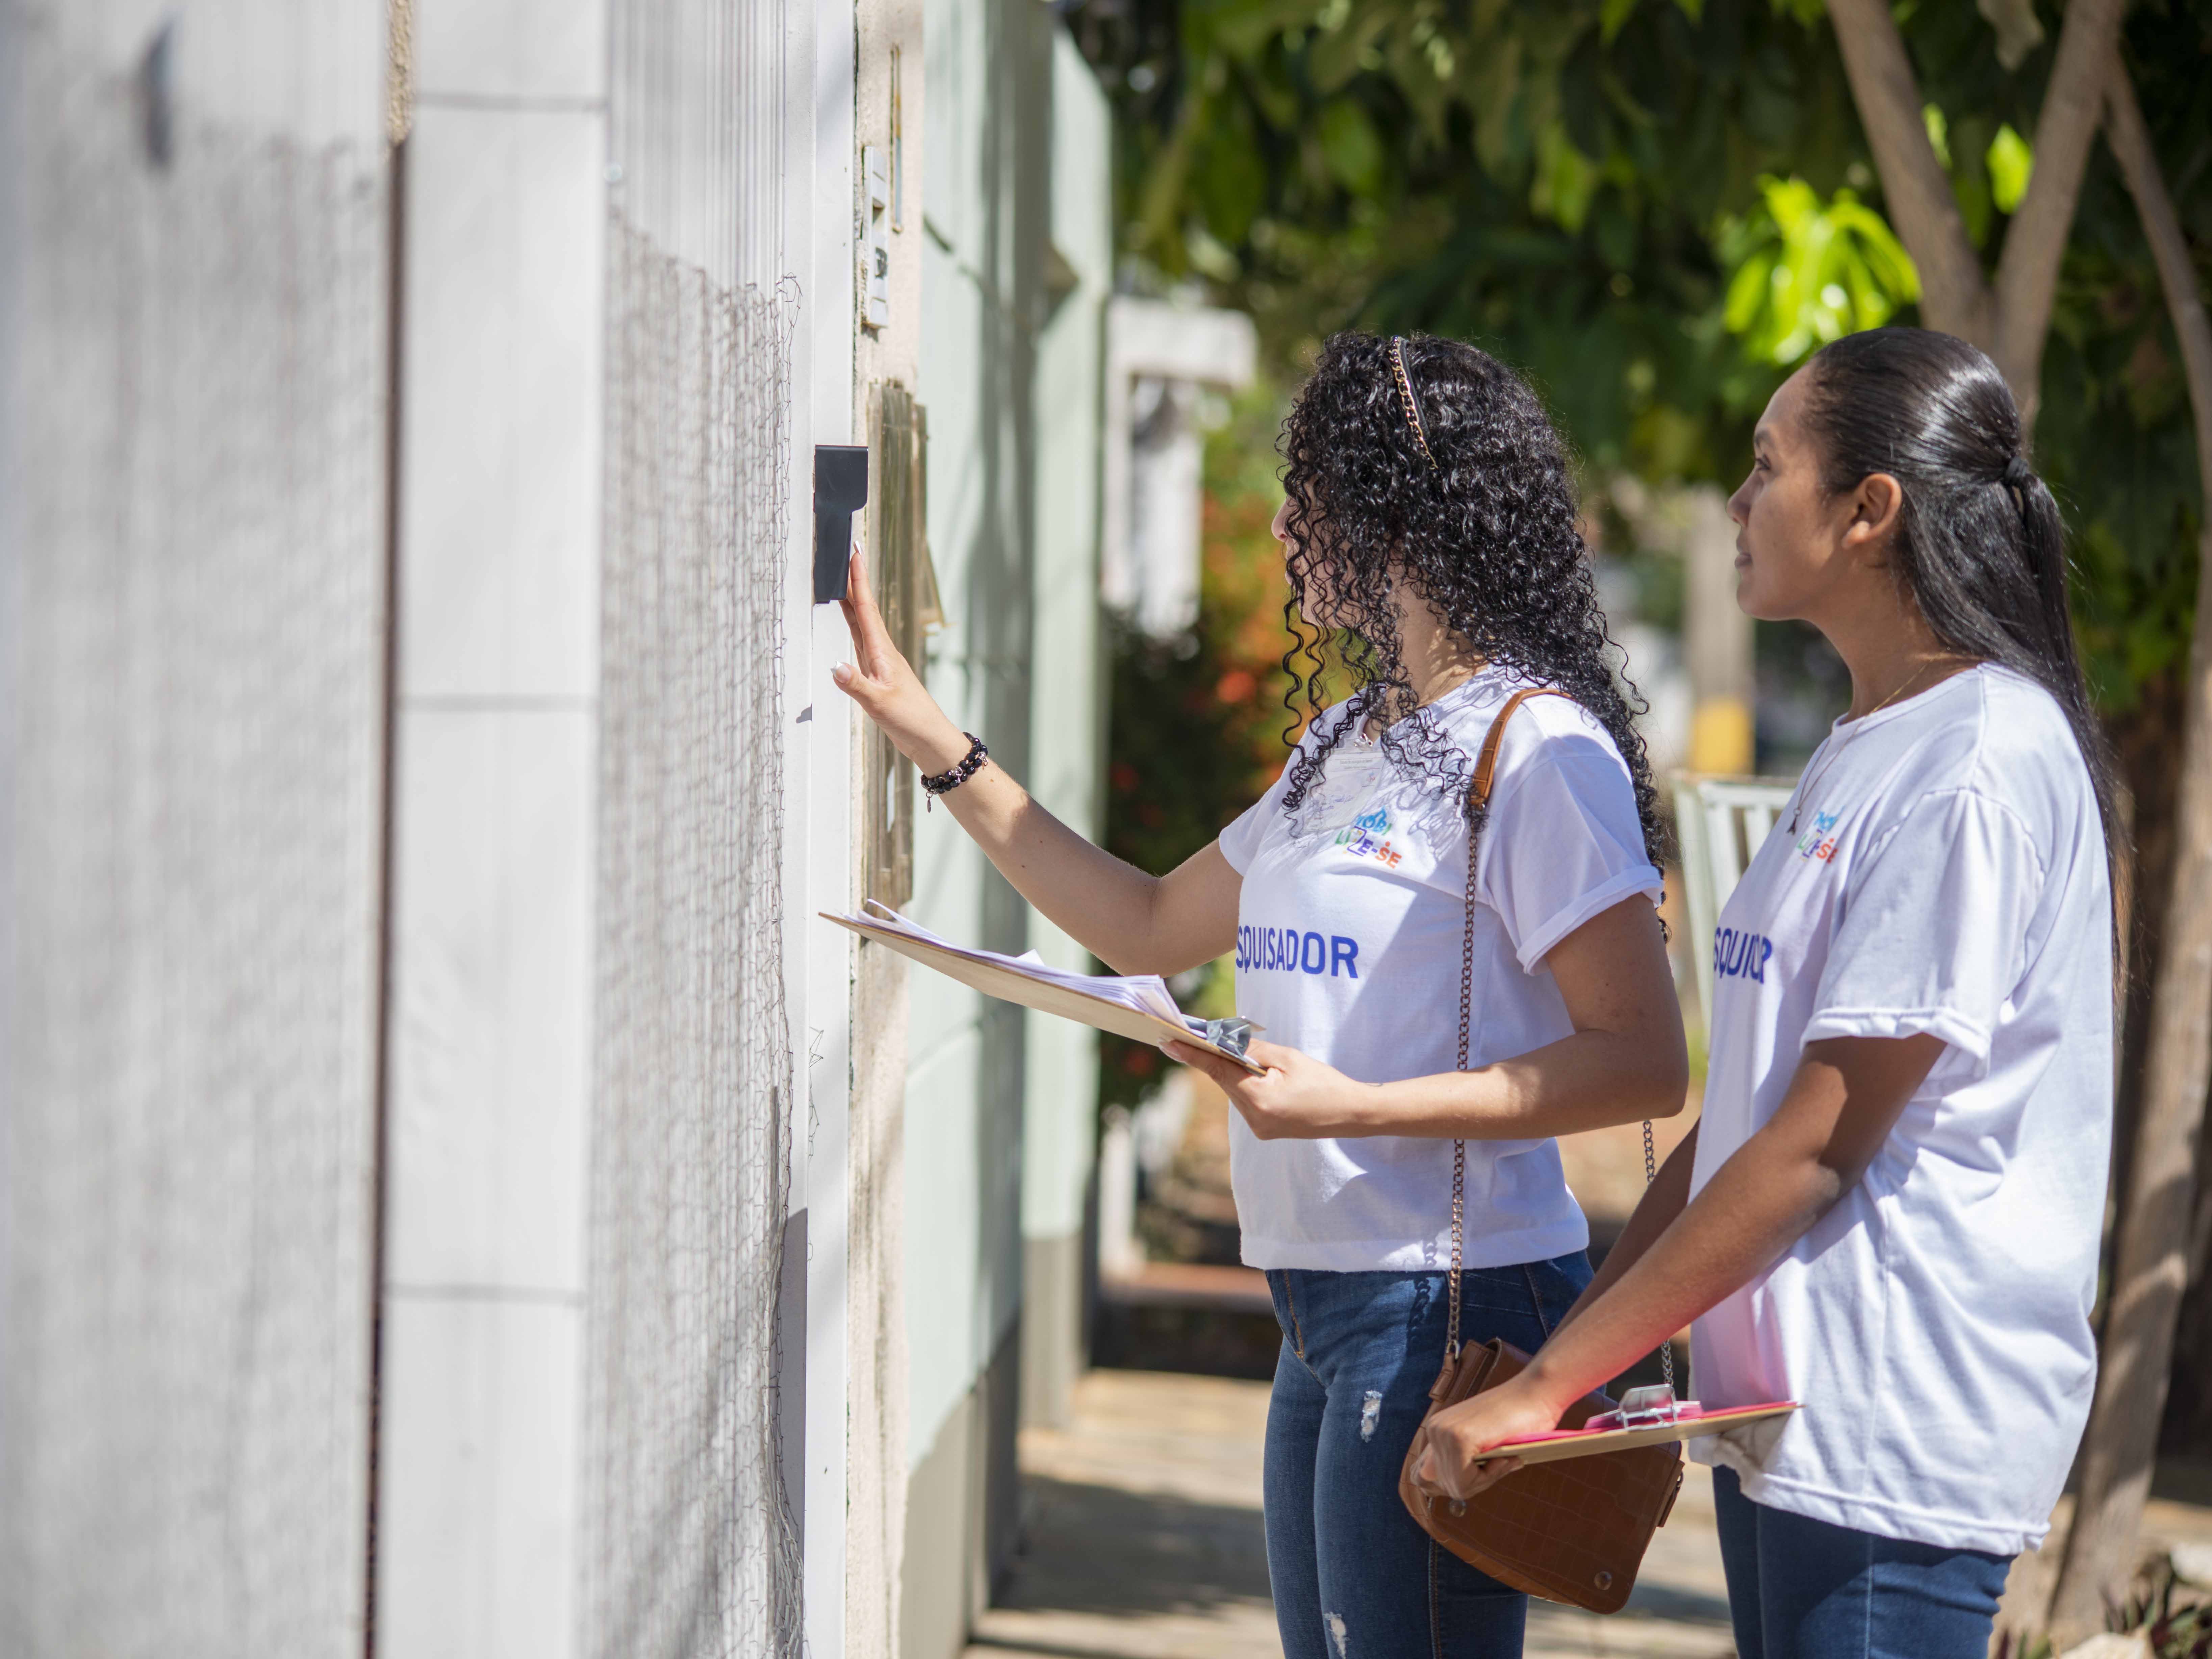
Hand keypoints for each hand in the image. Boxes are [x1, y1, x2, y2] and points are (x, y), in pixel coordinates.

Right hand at [831, 548, 968, 772]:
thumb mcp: (879, 703)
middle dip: (853, 580)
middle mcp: (881, 650)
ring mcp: (880, 661)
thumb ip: (856, 685)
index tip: (854, 551)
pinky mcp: (878, 673)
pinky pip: (861, 640)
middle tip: (845, 554)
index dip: (858, 579)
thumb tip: (835, 666)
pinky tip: (848, 621)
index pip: (866, 607)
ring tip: (840, 579)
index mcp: (882, 651)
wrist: (929, 738)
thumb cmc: (910, 719)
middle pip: (863, 608)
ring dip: (851, 599)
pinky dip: (852, 624)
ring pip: (862, 622)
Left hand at [1161, 1038, 1379, 1139]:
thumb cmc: (1323, 1081)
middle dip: (1213, 1058)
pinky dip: (1245, 1085)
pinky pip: (1246, 1102)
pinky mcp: (1265, 1131)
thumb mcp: (1289, 1057)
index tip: (1168, 1042)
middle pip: (1225, 1081)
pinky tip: (1255, 1074)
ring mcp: (1259, 1128)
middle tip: (1189, 1037)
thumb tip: (1222, 1039)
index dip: (1192, 1054)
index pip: (1218, 1071)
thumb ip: (1253, 1048)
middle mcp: (1255, 1119)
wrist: (1350, 1113)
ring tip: (1229, 1051)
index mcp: (1261, 1099)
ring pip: (1235, 1092)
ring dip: (1232, 1072)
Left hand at [1410, 1373, 1569, 1501]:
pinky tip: (1505, 1457)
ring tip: (1504, 1457)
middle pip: (1441, 1485)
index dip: (1453, 1483)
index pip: (1425, 1477)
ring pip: (1455, 1486)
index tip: (1482, 1471)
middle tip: (1499, 1464)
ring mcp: (1444, 1433)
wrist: (1537, 1395)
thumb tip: (1446, 1488)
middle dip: (1472, 1484)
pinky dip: (1488, 1478)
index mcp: (1436, 1429)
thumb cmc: (1518, 1422)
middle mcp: (1434, 1430)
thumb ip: (1462, 1463)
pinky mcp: (1460, 1438)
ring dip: (1483, 1481)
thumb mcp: (1482, 1445)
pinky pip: (1465, 1481)